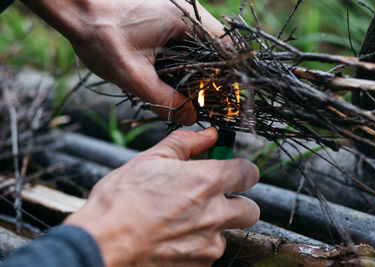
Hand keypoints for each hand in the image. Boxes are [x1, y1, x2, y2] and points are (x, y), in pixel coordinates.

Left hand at [22, 0, 224, 124]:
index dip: (230, 76)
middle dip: (215, 76)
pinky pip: (188, 43)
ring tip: (195, 95)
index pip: (226, 48)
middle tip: (207, 102)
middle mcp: (186, 12)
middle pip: (217, 48)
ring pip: (203, 46)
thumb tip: (191, 118)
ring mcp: (177, 13)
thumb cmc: (101, 37)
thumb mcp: (133, 76)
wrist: (77, 11)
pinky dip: (189, 62)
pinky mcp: (167, 19)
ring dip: (202, 70)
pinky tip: (179, 79)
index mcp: (184, 19)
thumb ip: (164, 100)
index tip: (224, 99)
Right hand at [65, 128, 259, 266]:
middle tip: (211, 197)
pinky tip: (175, 235)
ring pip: (230, 230)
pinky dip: (200, 243)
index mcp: (206, 181)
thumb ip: (185, 143)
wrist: (103, 243)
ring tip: (185, 218)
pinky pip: (211, 250)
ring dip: (216, 224)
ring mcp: (209, 242)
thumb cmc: (121, 200)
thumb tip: (208, 135)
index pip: (250, 173)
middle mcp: (215, 214)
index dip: (240, 170)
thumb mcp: (151, 159)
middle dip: (236, 200)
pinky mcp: (201, 264)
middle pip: (251, 207)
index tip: (229, 170)